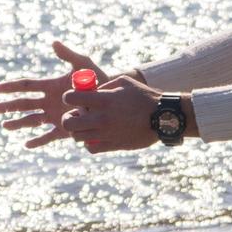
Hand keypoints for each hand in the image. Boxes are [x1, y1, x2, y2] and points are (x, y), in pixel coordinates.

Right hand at [0, 39, 145, 147]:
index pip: (27, 86)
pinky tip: (27, 144)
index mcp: (50, 86)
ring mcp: (55, 115)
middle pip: (24, 104)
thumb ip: (68, 55)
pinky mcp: (64, 128)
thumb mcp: (83, 64)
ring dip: (18, 123)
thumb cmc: (97, 78)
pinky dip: (38, 141)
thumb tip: (53, 43)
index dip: (12, 87)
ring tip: (4, 126)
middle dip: (8, 107)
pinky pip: (48, 136)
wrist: (110, 98)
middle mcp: (49, 101)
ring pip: (31, 121)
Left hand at [43, 80, 160, 152]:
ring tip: (85, 126)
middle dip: (68, 118)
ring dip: (77, 131)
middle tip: (75, 115)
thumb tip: (91, 92)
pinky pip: (90, 148)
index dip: (68, 97)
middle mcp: (101, 118)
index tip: (73, 98)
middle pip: (68, 122)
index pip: (70, 98)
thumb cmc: (144, 96)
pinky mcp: (113, 145)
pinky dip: (89, 143)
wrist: (163, 117)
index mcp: (103, 100)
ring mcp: (106, 134)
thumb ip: (104, 86)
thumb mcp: (124, 82)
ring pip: (77, 137)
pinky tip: (95, 137)